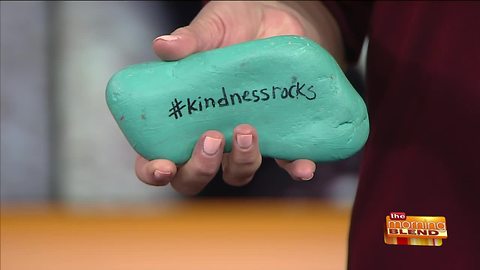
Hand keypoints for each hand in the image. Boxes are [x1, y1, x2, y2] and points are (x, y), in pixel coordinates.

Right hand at [136, 1, 342, 194]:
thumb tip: (164, 46)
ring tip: (247, 130)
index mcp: (182, 116)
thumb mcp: (212, 28)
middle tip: (211, 139)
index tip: (163, 167)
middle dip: (199, 169)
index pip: (158, 157)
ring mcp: (245, 140)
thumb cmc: (235, 26)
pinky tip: (302, 167)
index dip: (155, 170)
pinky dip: (294, 168)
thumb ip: (190, 39)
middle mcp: (211, 136)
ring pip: (237, 173)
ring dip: (242, 162)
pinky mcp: (280, 136)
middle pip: (194, 177)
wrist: (278, 19)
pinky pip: (286, 162)